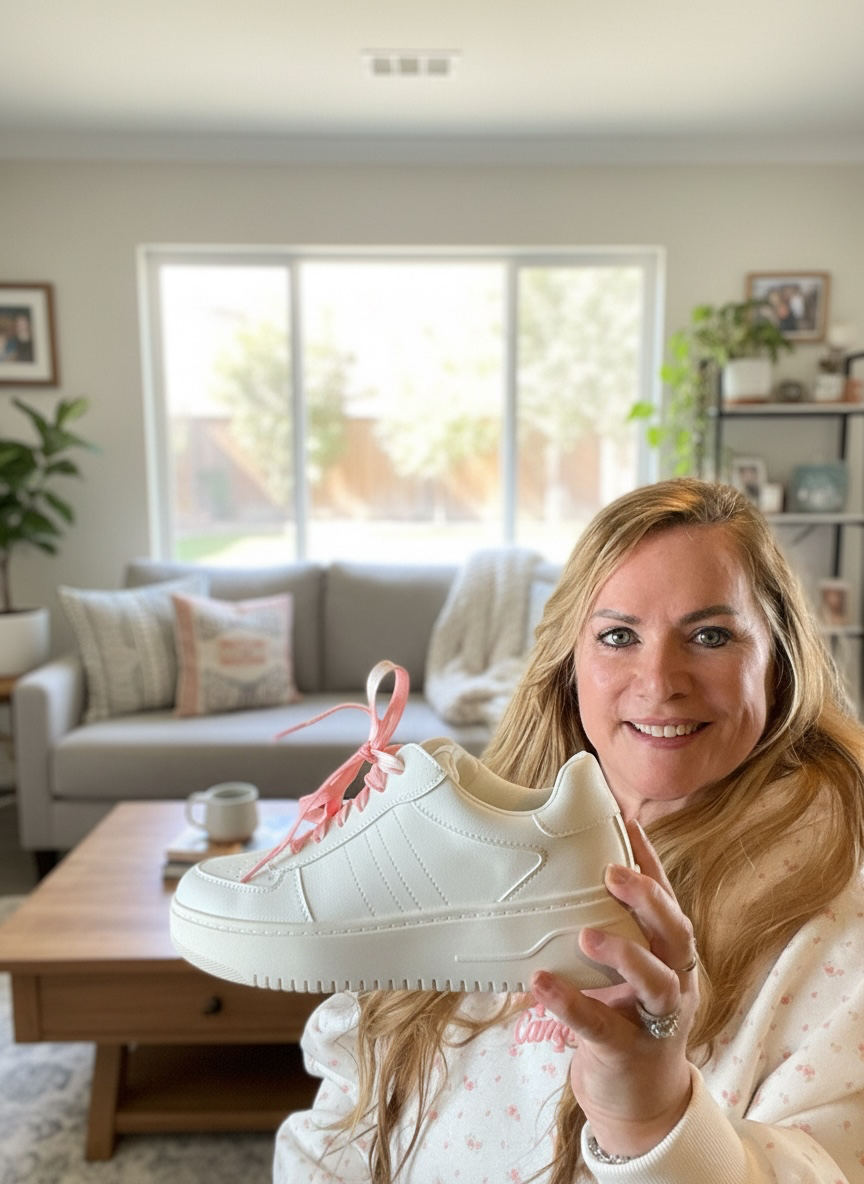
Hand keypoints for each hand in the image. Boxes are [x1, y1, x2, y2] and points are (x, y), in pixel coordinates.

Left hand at [531, 820, 698, 1159]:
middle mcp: (674, 983)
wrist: (640, 1104)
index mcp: (671, 956)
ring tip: (586, 934)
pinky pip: (600, 1027)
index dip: (651, 862)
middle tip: (612, 872)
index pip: (668, 900)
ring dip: (624, 953)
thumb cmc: (623, 1018)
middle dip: (648, 899)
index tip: (629, 821)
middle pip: (676, 934)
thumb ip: (605, 928)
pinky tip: (539, 984)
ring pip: (656, 982)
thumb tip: (561, 873)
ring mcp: (656, 1021)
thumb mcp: (622, 969)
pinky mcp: (628, 1053)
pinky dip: (569, 1004)